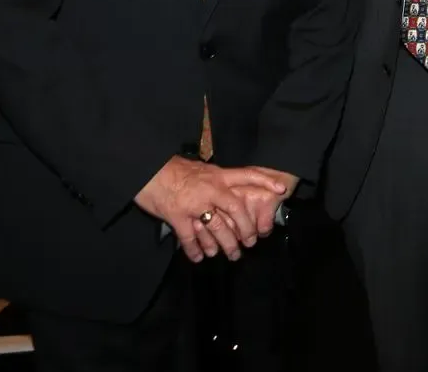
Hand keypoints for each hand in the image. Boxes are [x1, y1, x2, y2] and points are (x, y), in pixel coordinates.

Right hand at [134, 157, 286, 262]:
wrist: (145, 169)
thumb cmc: (171, 169)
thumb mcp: (199, 169)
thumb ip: (214, 180)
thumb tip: (228, 187)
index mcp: (217, 175)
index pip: (247, 175)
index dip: (266, 181)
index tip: (282, 190)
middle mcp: (210, 189)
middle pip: (236, 209)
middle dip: (245, 228)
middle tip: (250, 242)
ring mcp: (194, 203)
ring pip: (216, 227)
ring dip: (225, 244)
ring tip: (231, 255)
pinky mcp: (177, 216)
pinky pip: (190, 238)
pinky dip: (195, 250)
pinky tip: (199, 258)